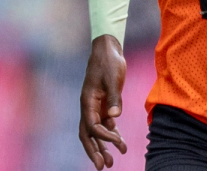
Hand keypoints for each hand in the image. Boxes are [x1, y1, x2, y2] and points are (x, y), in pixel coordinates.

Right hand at [80, 34, 127, 168]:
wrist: (108, 48)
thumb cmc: (109, 62)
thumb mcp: (113, 78)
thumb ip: (114, 97)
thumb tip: (115, 118)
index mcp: (87, 101)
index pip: (93, 127)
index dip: (105, 137)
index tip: (119, 143)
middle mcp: (88, 106)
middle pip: (87, 135)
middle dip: (94, 151)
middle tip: (102, 167)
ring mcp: (94, 105)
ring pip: (95, 131)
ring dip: (102, 146)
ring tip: (111, 161)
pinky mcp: (103, 103)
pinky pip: (104, 123)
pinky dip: (111, 133)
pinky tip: (118, 141)